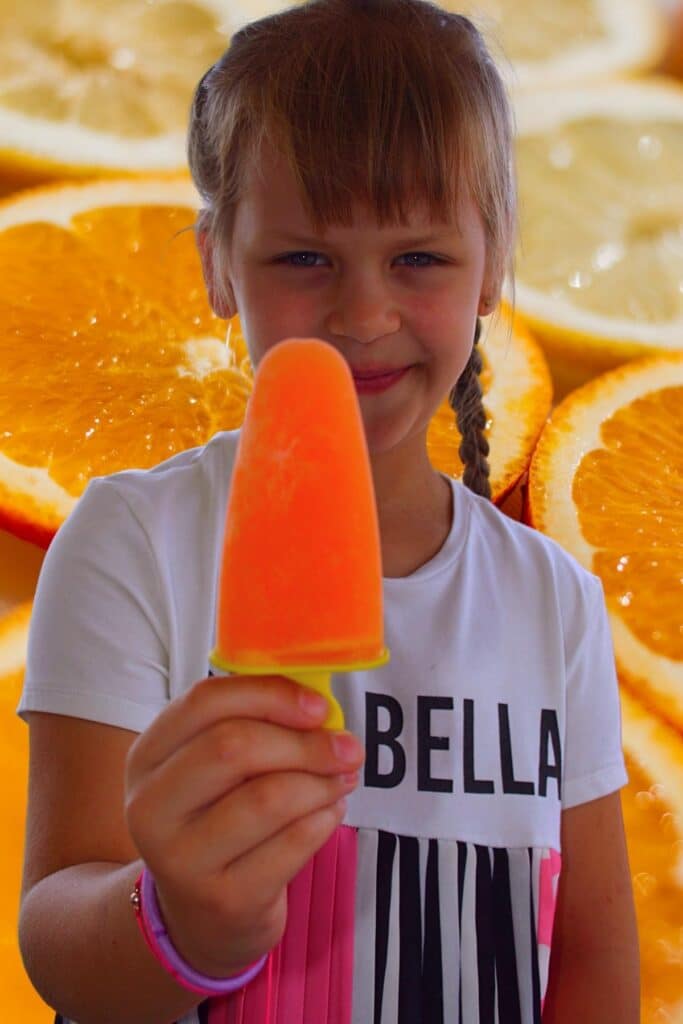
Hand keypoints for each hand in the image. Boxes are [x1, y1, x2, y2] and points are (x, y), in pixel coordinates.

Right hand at [124, 674, 363, 977]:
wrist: (203, 917)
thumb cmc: (219, 818)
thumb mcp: (213, 768)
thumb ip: (252, 725)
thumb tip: (319, 707)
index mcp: (147, 757)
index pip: (204, 702)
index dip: (268, 694)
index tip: (318, 705)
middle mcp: (150, 807)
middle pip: (233, 748)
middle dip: (304, 742)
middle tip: (347, 747)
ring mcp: (182, 860)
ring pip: (268, 797)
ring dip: (321, 782)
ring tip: (343, 778)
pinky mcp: (224, 900)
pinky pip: (292, 844)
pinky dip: (324, 820)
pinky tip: (330, 812)